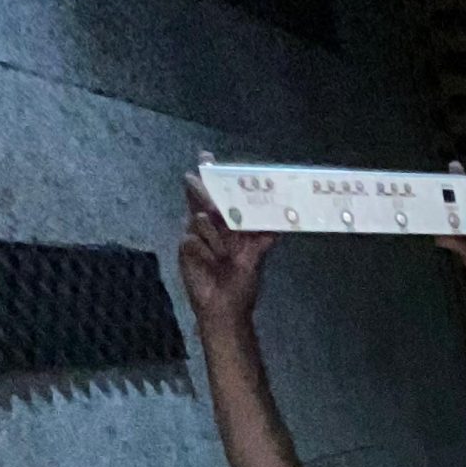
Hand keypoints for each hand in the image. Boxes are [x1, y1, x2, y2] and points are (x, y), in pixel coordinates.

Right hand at [179, 174, 276, 323]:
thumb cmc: (240, 284)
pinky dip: (205, 249)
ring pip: (199, 217)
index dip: (210, 175)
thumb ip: (262, 239)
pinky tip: (213, 260)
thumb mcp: (255, 258)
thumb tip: (280, 226)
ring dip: (215, 235)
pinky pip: (192, 238)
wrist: (227, 309)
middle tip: (212, 192)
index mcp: (224, 225)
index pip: (215, 194)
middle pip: (200, 197)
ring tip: (223, 254)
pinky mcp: (185, 249)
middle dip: (206, 191)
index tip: (207, 157)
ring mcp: (194, 236)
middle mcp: (207, 225)